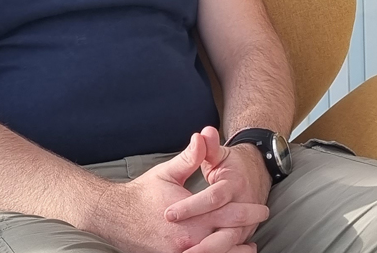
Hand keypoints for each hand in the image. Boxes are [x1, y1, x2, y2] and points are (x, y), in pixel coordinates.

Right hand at [87, 132, 267, 252]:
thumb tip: (204, 135)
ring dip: (237, 251)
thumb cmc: (142, 194)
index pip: (232, 215)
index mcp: (193, 217)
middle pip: (230, 239)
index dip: (250, 211)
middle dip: (248, 230)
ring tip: (248, 246)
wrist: (114, 216)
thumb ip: (190, 157)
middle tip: (260, 222)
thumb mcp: (167, 173)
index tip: (261, 207)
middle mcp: (190, 240)